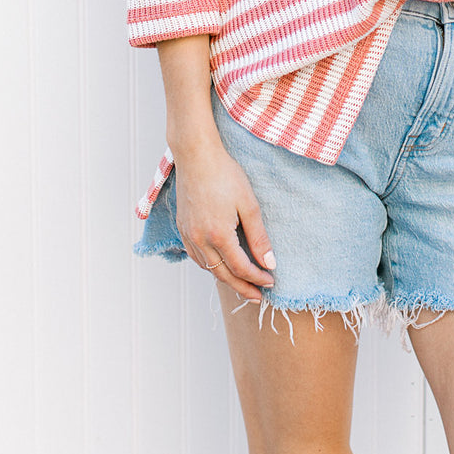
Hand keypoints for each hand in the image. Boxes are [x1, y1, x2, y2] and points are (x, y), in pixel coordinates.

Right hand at [172, 140, 276, 303]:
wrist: (196, 157)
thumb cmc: (225, 175)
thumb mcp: (248, 205)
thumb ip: (259, 237)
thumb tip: (269, 264)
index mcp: (218, 235)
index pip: (241, 268)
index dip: (257, 278)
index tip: (271, 282)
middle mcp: (199, 240)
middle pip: (223, 275)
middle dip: (242, 288)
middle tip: (258, 297)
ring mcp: (188, 236)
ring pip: (208, 268)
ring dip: (226, 279)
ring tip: (242, 284)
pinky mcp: (182, 229)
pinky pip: (197, 257)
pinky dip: (210, 266)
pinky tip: (221, 265)